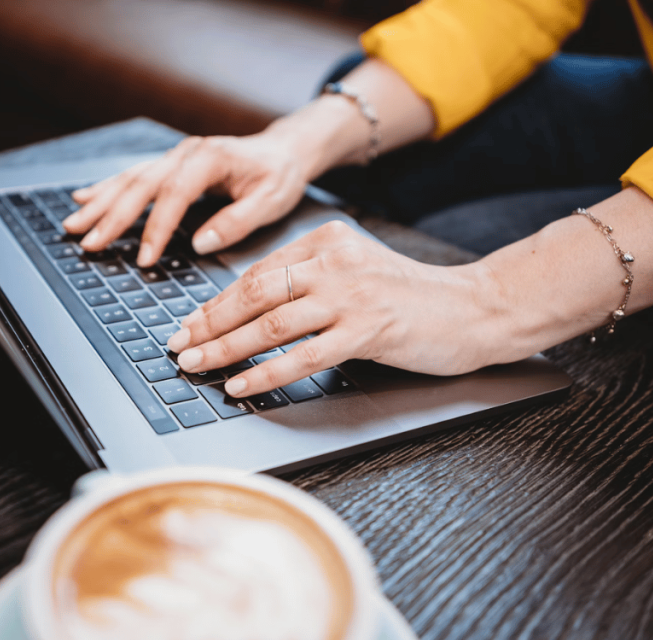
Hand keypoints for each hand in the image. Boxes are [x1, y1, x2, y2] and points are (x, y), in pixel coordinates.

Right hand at [63, 134, 309, 267]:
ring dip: (100, 202)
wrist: (283, 151)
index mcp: (210, 158)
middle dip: (111, 216)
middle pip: (141, 185)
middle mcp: (186, 152)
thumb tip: (201, 243)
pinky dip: (107, 188)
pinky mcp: (171, 164)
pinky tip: (84, 197)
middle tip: (89, 243)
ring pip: (130, 179)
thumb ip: (237, 221)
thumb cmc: (279, 176)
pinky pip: (133, 175)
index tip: (144, 259)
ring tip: (74, 224)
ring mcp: (175, 156)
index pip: (175, 194)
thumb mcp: (271, 200)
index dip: (156, 228)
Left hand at [166, 221, 503, 397]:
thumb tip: (250, 312)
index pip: (256, 272)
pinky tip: (240, 384)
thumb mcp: (355, 272)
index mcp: (326, 242)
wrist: (474, 309)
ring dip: (225, 348)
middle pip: (254, 293)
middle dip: (208, 323)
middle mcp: (334, 261)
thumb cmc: (412, 298)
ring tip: (196, 365)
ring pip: (270, 323)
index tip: (191, 324)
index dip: (217, 302)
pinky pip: (302, 356)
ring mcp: (350, 294)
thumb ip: (309, 282)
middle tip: (179, 345)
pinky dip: (265, 373)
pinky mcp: (367, 330)